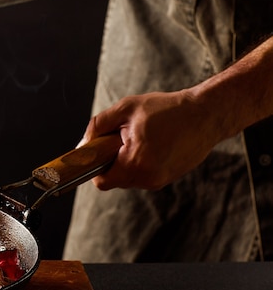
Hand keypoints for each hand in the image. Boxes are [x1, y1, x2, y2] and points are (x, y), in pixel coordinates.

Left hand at [81, 90, 221, 189]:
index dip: (94, 166)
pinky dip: (141, 162)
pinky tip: (153, 143)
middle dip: (112, 160)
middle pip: (114, 179)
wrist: (206, 114)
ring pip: (129, 177)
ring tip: (141, 138)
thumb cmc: (167, 109)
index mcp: (135, 164)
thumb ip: (99, 125)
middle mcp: (148, 178)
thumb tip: (84, 143)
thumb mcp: (126, 109)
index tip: (97, 151)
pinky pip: (144, 174)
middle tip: (122, 137)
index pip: (101, 181)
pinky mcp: (168, 178)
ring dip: (127, 160)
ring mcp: (160, 180)